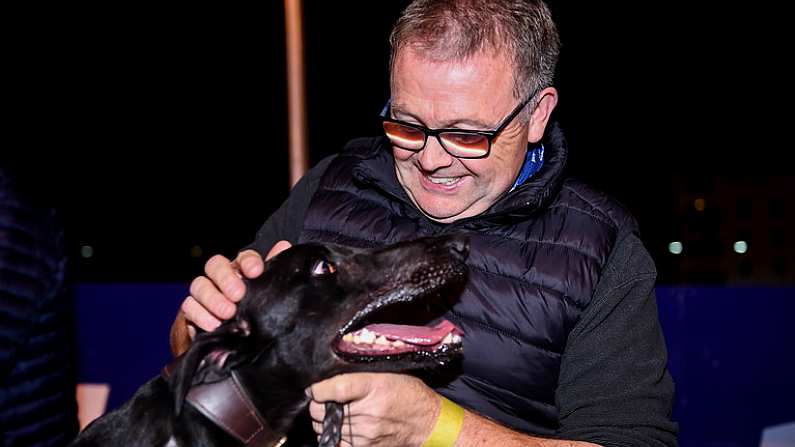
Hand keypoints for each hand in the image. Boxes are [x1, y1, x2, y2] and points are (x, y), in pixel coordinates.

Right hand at [180, 241, 291, 331]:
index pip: (243, 257)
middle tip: (238, 295)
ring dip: (212, 299)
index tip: (255, 272)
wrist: (239, 337)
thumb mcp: (267, 290)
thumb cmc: (254, 308)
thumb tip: (284, 245)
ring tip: (228, 314)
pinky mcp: (193, 311)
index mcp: (242, 270)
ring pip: (199, 285)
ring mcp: (205, 293)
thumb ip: (275, 270)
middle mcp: (221, 277)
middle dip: (225, 278)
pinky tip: (213, 325)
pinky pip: (189, 307)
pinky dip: (200, 315)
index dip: (248, 262)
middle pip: (215, 265)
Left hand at [308, 373, 440, 446]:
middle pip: (323, 411)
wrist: (426, 421)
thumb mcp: (387, 373)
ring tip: (334, 412)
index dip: (318, 389)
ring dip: (323, 420)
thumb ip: (359, 373)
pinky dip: (332, 434)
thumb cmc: (407, 392)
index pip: (335, 388)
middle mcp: (368, 411)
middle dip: (317, 404)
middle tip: (323, 399)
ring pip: (325, 428)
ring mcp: (366, 433)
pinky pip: (336, 443)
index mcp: (373, 386)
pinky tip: (340, 426)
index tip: (314, 388)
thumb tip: (330, 373)